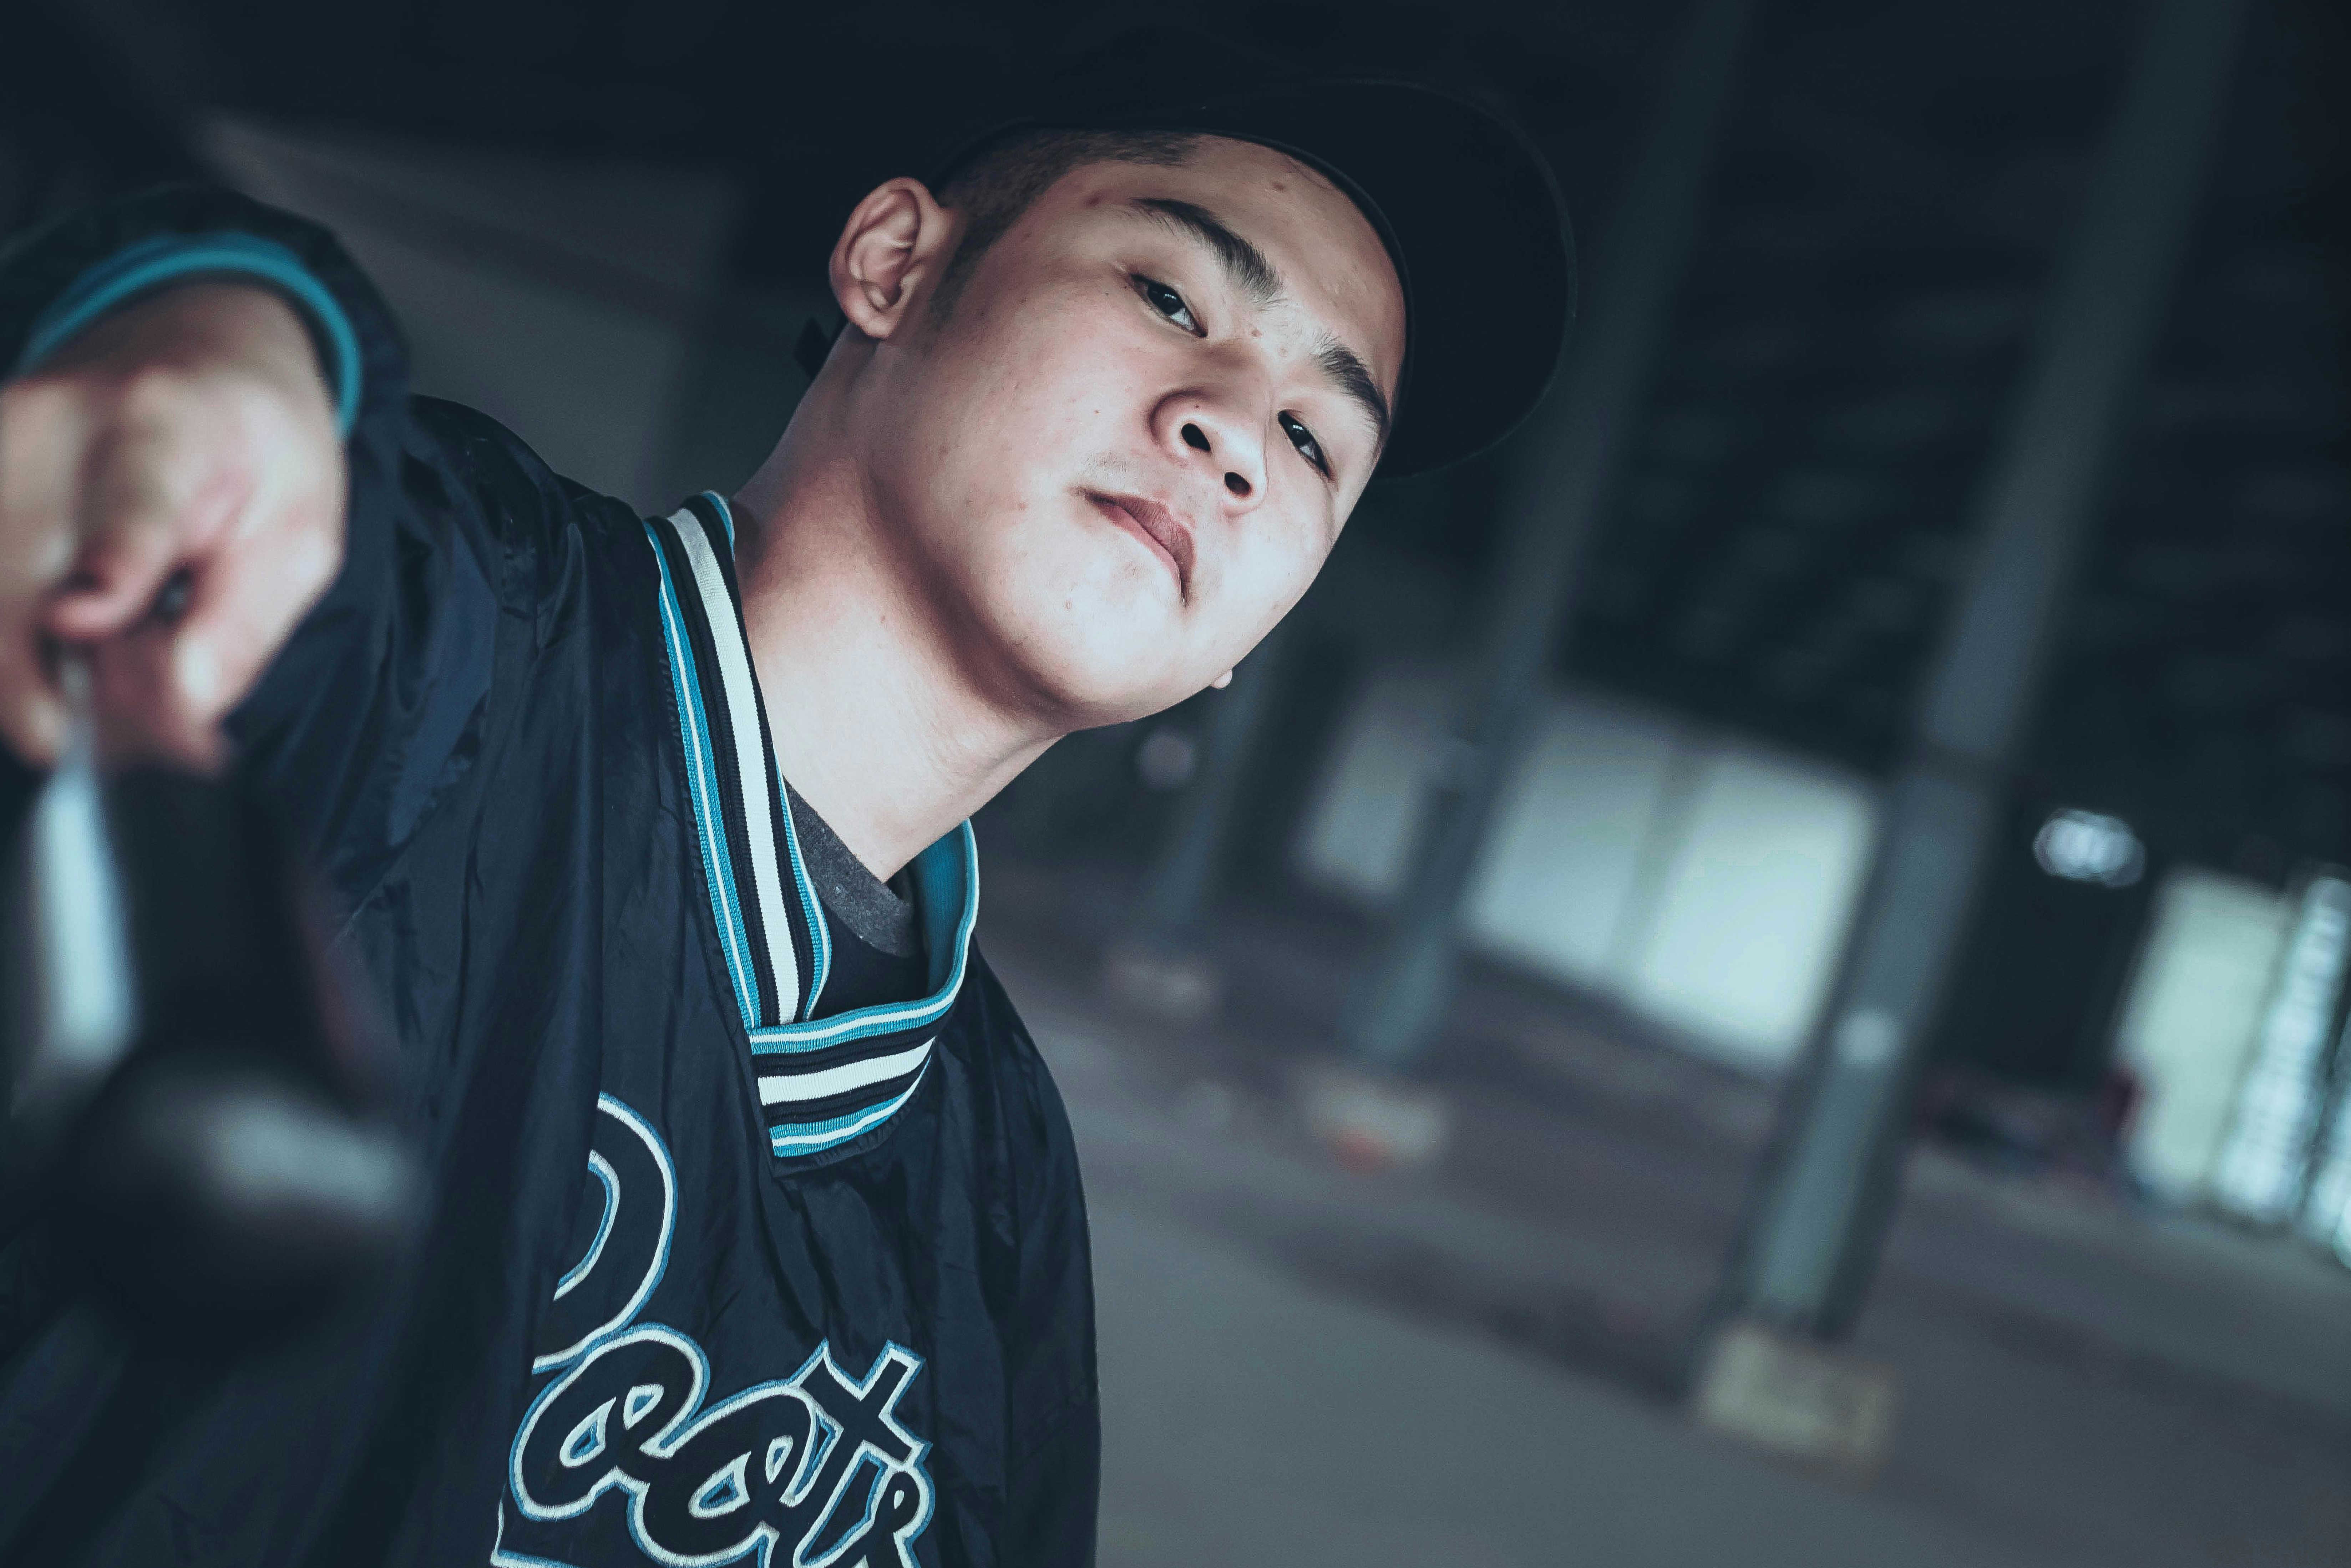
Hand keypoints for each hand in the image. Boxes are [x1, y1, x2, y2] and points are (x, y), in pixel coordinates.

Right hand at [0, 281, 344, 768]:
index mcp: (170, 428)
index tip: (86, 612)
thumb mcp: (296, 538)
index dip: (111, 561)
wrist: (198, 345)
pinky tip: (54, 628)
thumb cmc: (259, 448)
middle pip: (19, 585)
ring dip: (25, 669)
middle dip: (52, 689)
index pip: (131, 503)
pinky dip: (6, 633)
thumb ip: (235, 631)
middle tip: (113, 725)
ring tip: (96, 656)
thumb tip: (173, 713)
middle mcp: (55, 425)